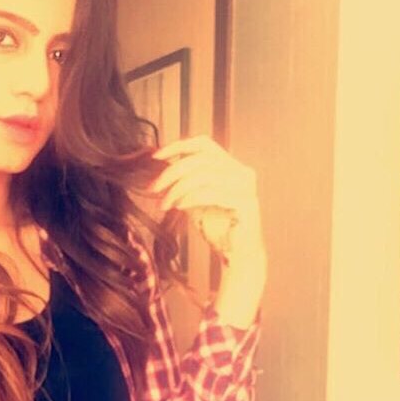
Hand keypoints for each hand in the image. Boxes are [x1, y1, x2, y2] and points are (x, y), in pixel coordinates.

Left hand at [149, 134, 266, 326]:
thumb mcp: (195, 200)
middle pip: (200, 159)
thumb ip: (184, 182)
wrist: (235, 256)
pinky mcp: (246, 203)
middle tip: (153, 188)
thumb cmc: (217, 228)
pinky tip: (179, 206)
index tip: (155, 156)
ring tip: (164, 204)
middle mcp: (242, 172)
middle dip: (172, 172)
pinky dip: (191, 198)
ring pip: (205, 175)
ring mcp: (246, 186)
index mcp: (231, 166)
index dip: (178, 146)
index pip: (204, 144)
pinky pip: (212, 193)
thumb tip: (160, 167)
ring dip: (178, 188)